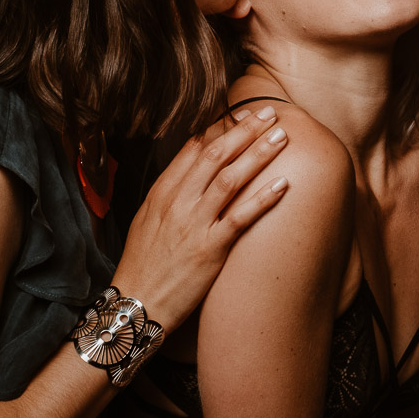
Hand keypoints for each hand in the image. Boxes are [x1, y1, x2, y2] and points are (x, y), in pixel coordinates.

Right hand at [109, 106, 290, 330]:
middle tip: (269, 112)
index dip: (220, 128)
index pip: (193, 149)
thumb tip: (190, 161)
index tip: (242, 112)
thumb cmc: (143, 264)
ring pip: (230, 179)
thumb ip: (169, 189)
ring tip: (281, 136)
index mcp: (162, 193)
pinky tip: (283, 183)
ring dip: (258, 154)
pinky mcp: (210, 249)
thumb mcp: (146, 218)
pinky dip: (263, 197)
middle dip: (245, 131)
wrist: (135, 305)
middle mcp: (178, 203)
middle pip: (216, 156)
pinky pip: (240, 217)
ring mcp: (194, 224)